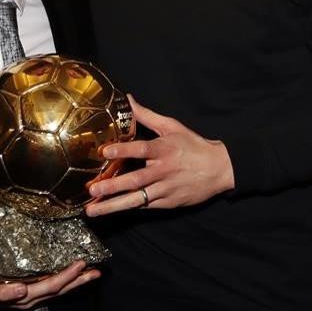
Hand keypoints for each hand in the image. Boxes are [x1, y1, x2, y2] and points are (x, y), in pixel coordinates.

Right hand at [0, 260, 98, 309]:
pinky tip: (70, 275)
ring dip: (75, 282)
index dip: (67, 276)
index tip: (81, 264)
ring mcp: (29, 297)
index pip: (50, 286)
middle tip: (96, 270)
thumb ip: (0, 290)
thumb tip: (21, 289)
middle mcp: (29, 299)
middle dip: (79, 281)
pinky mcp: (27, 292)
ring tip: (91, 273)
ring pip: (57, 290)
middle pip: (59, 290)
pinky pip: (50, 288)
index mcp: (21, 297)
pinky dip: (63, 281)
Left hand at [85, 96, 234, 216]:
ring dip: (113, 205)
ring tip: (93, 210)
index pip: (141, 149)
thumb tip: (128, 100)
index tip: (104, 151)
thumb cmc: (193, 145)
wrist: (219, 168)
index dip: (123, 149)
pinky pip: (146, 206)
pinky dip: (129, 208)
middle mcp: (164, 170)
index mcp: (164, 149)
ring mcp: (166, 189)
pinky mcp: (168, 202)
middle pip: (135, 180)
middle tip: (92, 189)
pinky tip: (111, 210)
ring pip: (137, 199)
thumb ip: (146, 115)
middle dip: (112, 186)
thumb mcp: (172, 126)